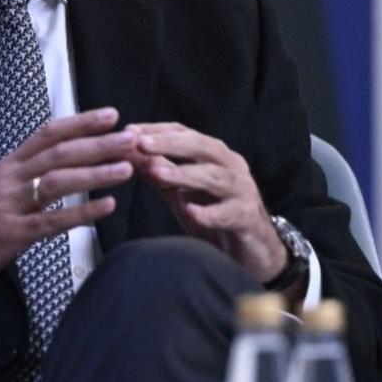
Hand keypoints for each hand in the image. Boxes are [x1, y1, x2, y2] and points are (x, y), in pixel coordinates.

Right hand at [0, 107, 135, 307]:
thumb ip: (27, 176)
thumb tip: (63, 164)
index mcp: (8, 165)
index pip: (48, 134)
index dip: (80, 122)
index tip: (111, 115)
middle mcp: (9, 179)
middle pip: (59, 153)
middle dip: (99, 144)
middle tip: (131, 139)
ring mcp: (9, 206)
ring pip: (57, 181)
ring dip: (96, 174)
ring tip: (127, 169)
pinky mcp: (10, 234)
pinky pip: (51, 221)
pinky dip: (81, 212)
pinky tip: (106, 208)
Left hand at [131, 122, 287, 283]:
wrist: (254, 251)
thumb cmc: (216, 215)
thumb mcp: (183, 192)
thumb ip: (159, 173)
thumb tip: (128, 154)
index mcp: (214, 155)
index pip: (184, 133)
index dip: (157, 130)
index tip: (128, 131)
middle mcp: (230, 166)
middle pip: (201, 147)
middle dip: (169, 143)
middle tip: (141, 144)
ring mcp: (241, 191)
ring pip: (213, 177)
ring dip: (184, 174)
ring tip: (158, 173)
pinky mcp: (246, 218)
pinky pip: (227, 214)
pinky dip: (208, 213)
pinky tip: (190, 212)